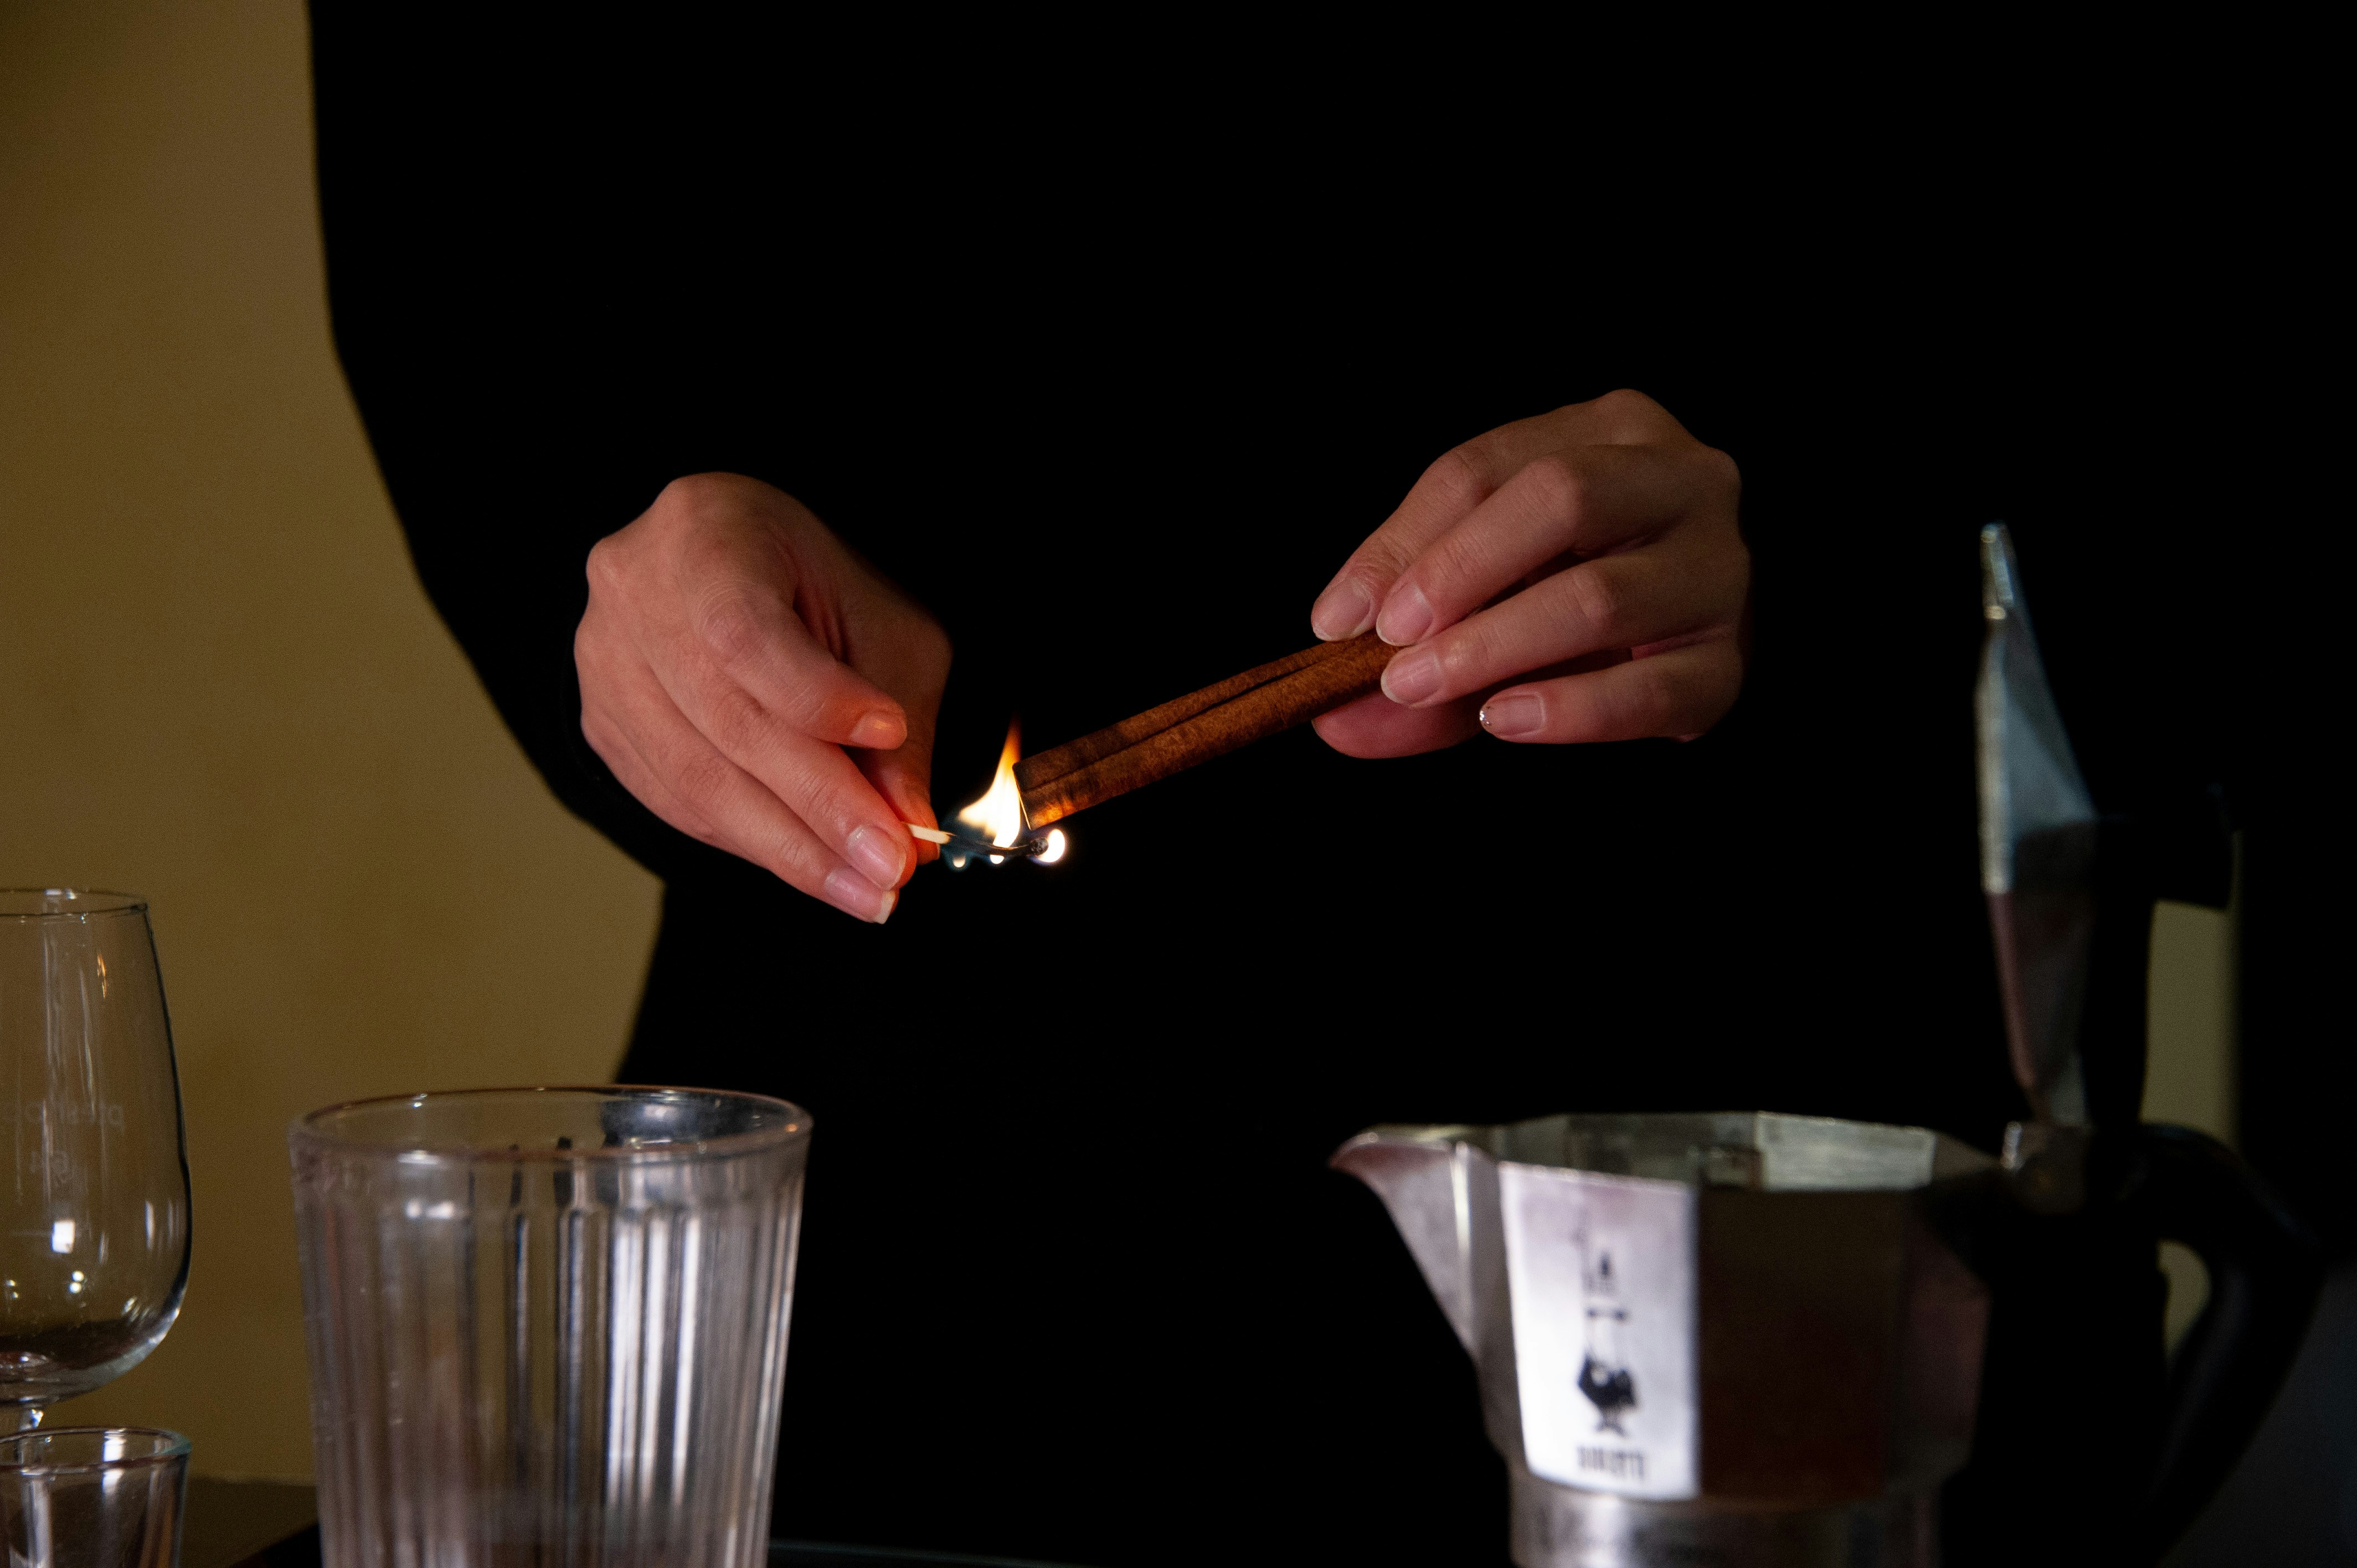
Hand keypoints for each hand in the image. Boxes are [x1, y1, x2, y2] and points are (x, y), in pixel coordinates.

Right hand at [576, 473, 949, 921]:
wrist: (738, 564)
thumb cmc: (817, 586)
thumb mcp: (882, 627)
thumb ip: (897, 716)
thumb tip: (909, 823)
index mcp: (703, 534)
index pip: (745, 634)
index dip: (817, 698)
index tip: (890, 738)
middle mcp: (632, 592)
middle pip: (724, 722)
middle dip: (818, 808)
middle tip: (890, 868)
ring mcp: (603, 662)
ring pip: (697, 779)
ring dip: (790, 848)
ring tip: (865, 888)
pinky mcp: (601, 723)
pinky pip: (677, 802)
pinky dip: (751, 842)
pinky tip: (811, 866)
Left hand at [1308, 390, 1746, 756]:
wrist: (1684, 637)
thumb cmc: (1569, 587)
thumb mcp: (1486, 583)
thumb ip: (1412, 627)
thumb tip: (1333, 716)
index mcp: (1615, 430)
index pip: (1488, 467)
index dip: (1405, 541)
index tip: (1340, 618)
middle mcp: (1686, 481)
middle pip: (1562, 499)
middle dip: (1459, 574)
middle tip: (1391, 646)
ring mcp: (1720, 572)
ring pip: (1602, 597)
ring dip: (1494, 648)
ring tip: (1422, 688)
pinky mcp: (1730, 663)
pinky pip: (1650, 690)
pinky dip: (1568, 710)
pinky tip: (1505, 719)